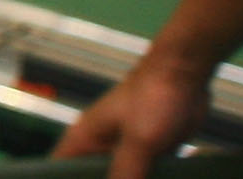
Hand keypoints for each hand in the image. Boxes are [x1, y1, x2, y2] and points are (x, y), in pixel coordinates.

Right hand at [56, 57, 209, 178]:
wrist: (183, 74)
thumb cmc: (152, 98)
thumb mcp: (139, 141)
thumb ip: (126, 173)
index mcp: (83, 140)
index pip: (59, 171)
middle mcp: (99, 147)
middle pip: (90, 177)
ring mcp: (124, 150)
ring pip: (120, 178)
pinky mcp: (148, 152)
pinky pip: (143, 175)